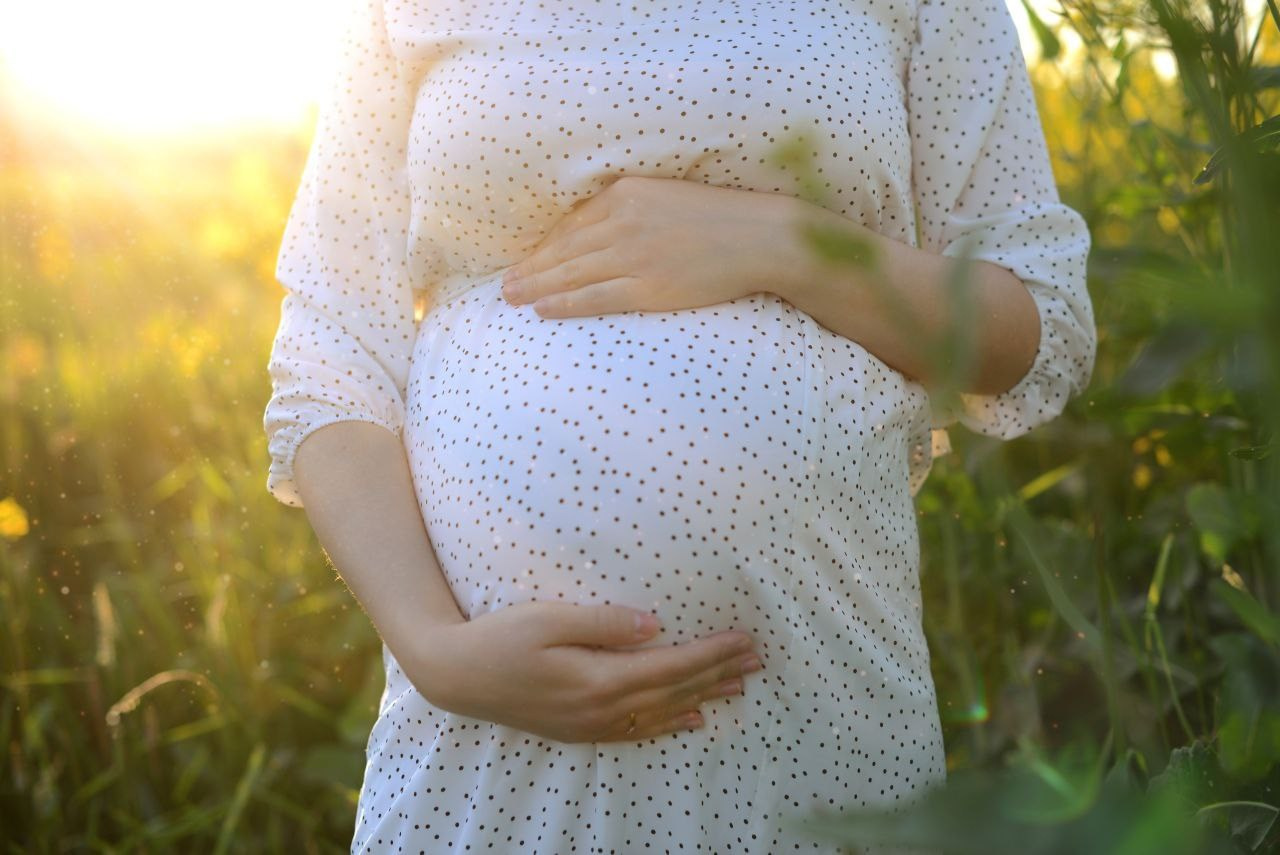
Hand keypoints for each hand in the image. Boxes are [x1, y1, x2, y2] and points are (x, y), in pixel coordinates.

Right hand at [403, 599, 764, 743]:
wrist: (457, 676)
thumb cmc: (500, 637)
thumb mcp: (549, 618)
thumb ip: (604, 623)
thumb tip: (655, 625)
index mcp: (599, 679)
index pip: (671, 666)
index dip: (711, 654)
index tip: (744, 640)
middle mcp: (602, 709)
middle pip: (675, 691)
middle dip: (719, 674)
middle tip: (758, 661)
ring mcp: (592, 724)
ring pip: (662, 713)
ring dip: (703, 698)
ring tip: (738, 688)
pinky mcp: (581, 729)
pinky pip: (638, 731)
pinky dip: (670, 724)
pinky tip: (691, 720)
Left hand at [499, 175, 800, 317]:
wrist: (761, 237)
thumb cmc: (720, 218)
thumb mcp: (668, 198)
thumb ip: (632, 209)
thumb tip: (599, 228)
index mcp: (626, 194)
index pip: (573, 224)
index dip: (545, 246)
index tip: (527, 260)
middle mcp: (623, 222)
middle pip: (564, 249)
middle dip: (531, 268)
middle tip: (504, 285)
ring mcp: (634, 255)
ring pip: (572, 273)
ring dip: (537, 287)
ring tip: (512, 299)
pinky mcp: (648, 287)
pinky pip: (596, 297)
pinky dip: (565, 303)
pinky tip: (543, 309)